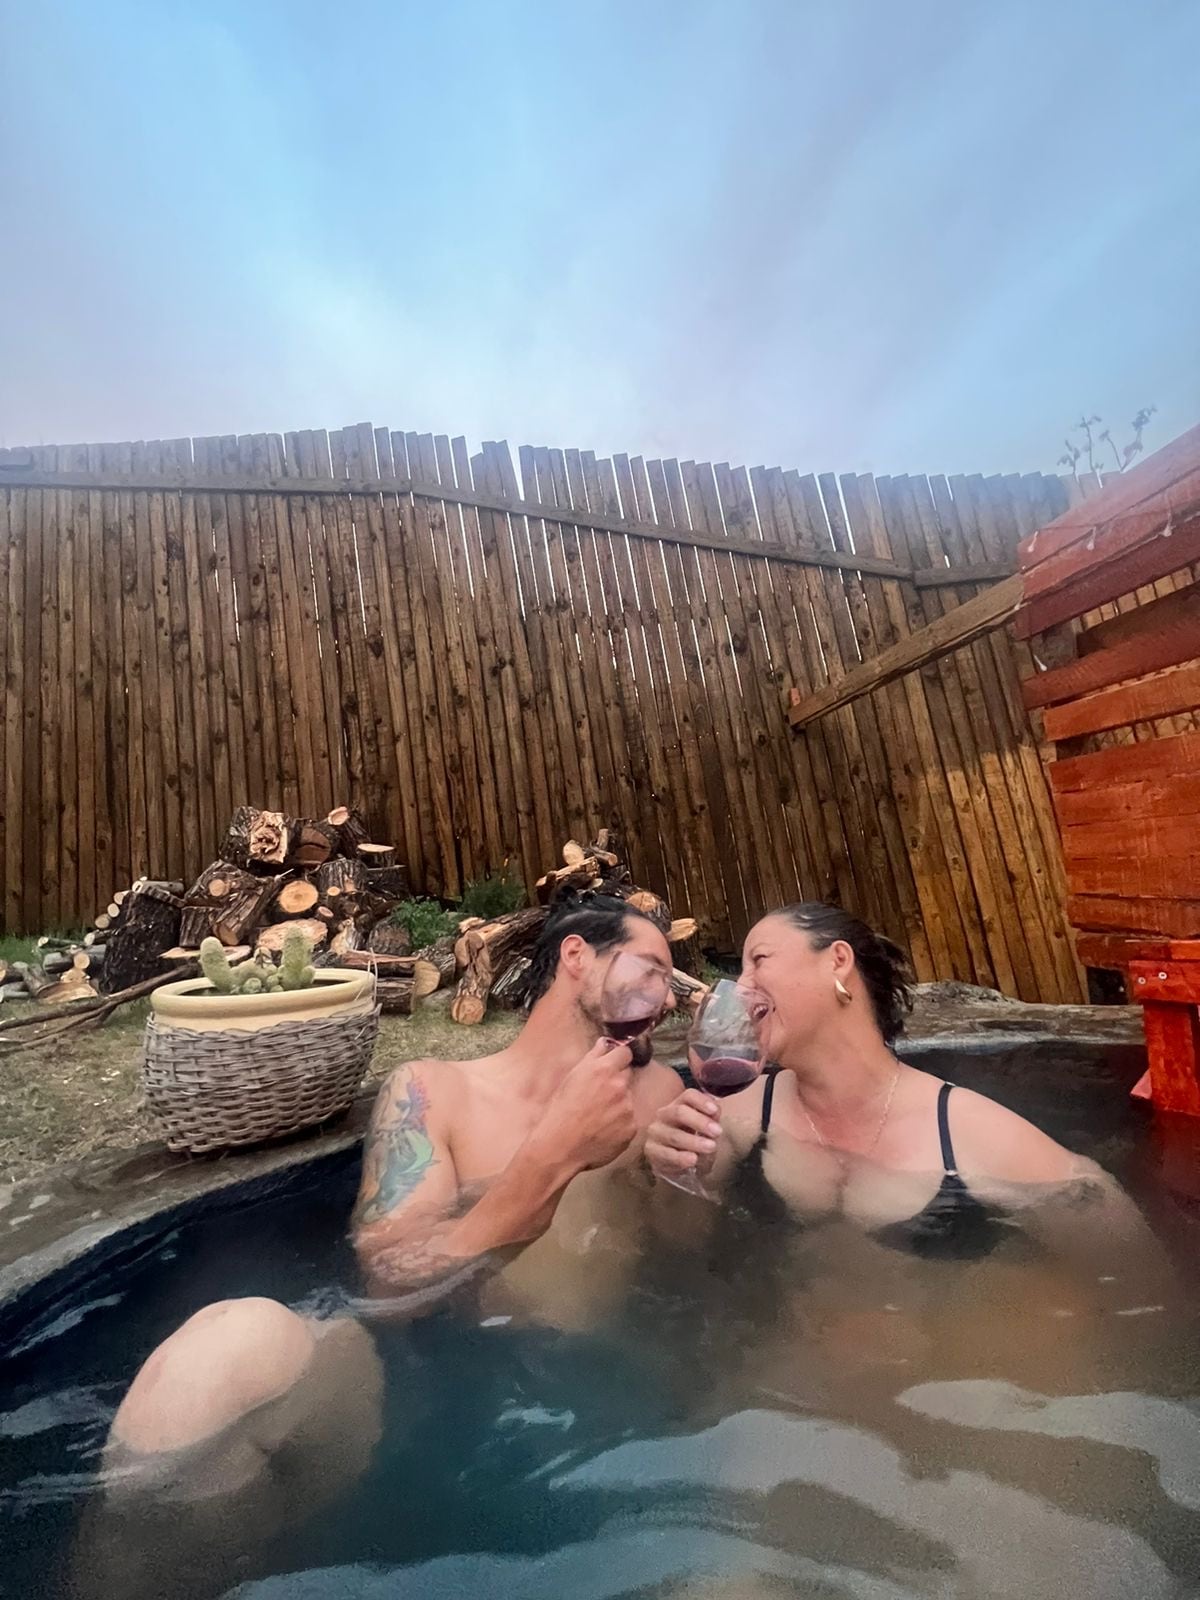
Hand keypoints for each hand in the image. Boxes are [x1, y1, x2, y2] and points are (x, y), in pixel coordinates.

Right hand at [525, 1038, 637, 1174]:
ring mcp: (628, 1108)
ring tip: (598, 1117)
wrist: (560, 1145)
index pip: (625, 1053)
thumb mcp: (572, 1077)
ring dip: (619, 1105)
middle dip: (618, 1082)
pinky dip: (620, 1125)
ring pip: (628, 1100)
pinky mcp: (631, 1128)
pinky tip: (603, 1130)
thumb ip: (593, 1057)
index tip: (614, 1065)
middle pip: (628, 1076)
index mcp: (604, 1069)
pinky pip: (629, 1121)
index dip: (619, 1059)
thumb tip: (605, 1042)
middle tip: (600, 1095)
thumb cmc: (561, 1110)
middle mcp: (620, 1086)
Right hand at [645, 1089, 721, 1179]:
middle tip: (717, 1132)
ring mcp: (655, 1133)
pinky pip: (666, 1154)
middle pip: (679, 1112)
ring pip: (674, 1135)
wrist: (674, 1162)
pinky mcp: (651, 1152)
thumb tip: (715, 1112)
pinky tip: (693, 1159)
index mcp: (679, 1104)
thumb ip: (711, 1120)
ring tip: (711, 1147)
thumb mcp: (704, 1130)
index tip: (715, 1111)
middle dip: (700, 1122)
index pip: (689, 1096)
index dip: (702, 1101)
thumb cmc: (691, 1141)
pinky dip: (681, 1158)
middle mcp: (664, 1115)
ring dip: (694, 1142)